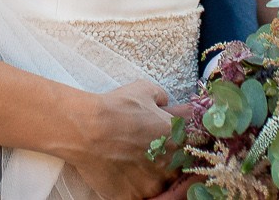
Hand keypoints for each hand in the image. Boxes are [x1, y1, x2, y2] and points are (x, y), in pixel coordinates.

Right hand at [53, 79, 178, 199]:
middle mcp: (171, 166)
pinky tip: (122, 171)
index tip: (171, 145)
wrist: (86, 128)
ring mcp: (153, 185)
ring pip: (159, 185)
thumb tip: (165, 104)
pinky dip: (133, 185)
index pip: (193, 151)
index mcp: (179, 140)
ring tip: (131, 161)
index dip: (181, 148)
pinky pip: (139, 195)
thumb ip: (163, 98)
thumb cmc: (115, 107)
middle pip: (176, 170)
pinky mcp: (134, 197)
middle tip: (146, 151)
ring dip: (151, 176)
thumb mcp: (145, 90)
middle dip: (166, 162)